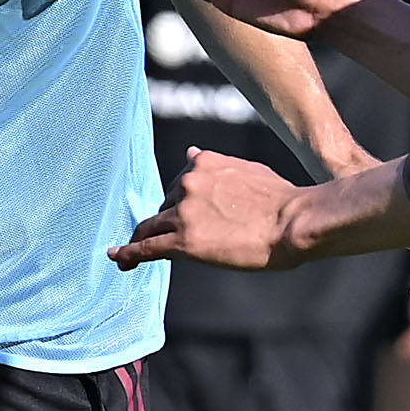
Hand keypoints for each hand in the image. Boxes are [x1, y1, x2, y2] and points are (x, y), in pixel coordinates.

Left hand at [110, 148, 305, 272]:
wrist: (293, 223)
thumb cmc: (281, 200)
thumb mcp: (247, 169)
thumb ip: (216, 165)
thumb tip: (191, 152)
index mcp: (203, 163)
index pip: (180, 184)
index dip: (180, 202)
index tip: (182, 215)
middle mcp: (188, 183)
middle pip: (166, 205)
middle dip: (172, 221)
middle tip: (186, 240)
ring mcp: (184, 213)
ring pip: (152, 227)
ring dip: (146, 238)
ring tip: (131, 253)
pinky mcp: (184, 242)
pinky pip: (146, 247)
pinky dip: (128, 253)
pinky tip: (117, 258)